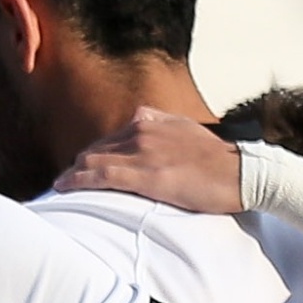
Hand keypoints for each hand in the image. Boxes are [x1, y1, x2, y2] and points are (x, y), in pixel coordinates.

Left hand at [51, 106, 243, 213]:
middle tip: (63, 181)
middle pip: (97, 149)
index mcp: (151, 122)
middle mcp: (142, 132)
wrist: (242, 173)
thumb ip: (161, 121)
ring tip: (59, 187)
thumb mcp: (187, 129)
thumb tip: (140, 115)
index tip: (79, 168)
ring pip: (94, 161)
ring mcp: (144, 153)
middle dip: (78, 165)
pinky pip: (103, 176)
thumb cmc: (217, 159)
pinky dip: (78, 181)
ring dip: (72, 174)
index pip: (110, 138)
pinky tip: (64, 187)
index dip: (92, 155)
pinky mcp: (147, 176)